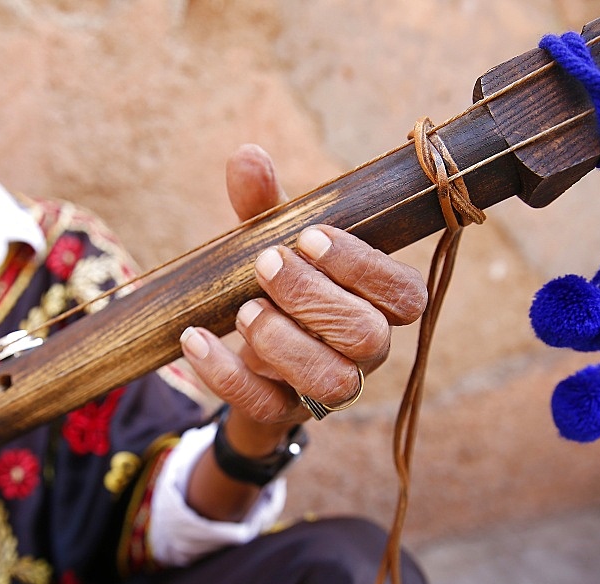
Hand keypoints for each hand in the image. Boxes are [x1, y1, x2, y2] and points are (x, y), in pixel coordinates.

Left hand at [180, 144, 426, 467]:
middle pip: (367, 337)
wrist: (244, 352)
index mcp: (379, 304)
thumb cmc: (277, 286)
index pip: (406, 296)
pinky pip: (265, 407)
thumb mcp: (272, 240)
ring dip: (283, 342)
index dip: (365, 268)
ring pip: (332, 383)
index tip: (309, 237)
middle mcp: (365, 352)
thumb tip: (247, 155)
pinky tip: (194, 339)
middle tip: (266, 263)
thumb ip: (265, 205)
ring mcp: (326, 389)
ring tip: (243, 310)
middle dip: (315, 297)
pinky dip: (226, 374)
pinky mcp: (282, 413)